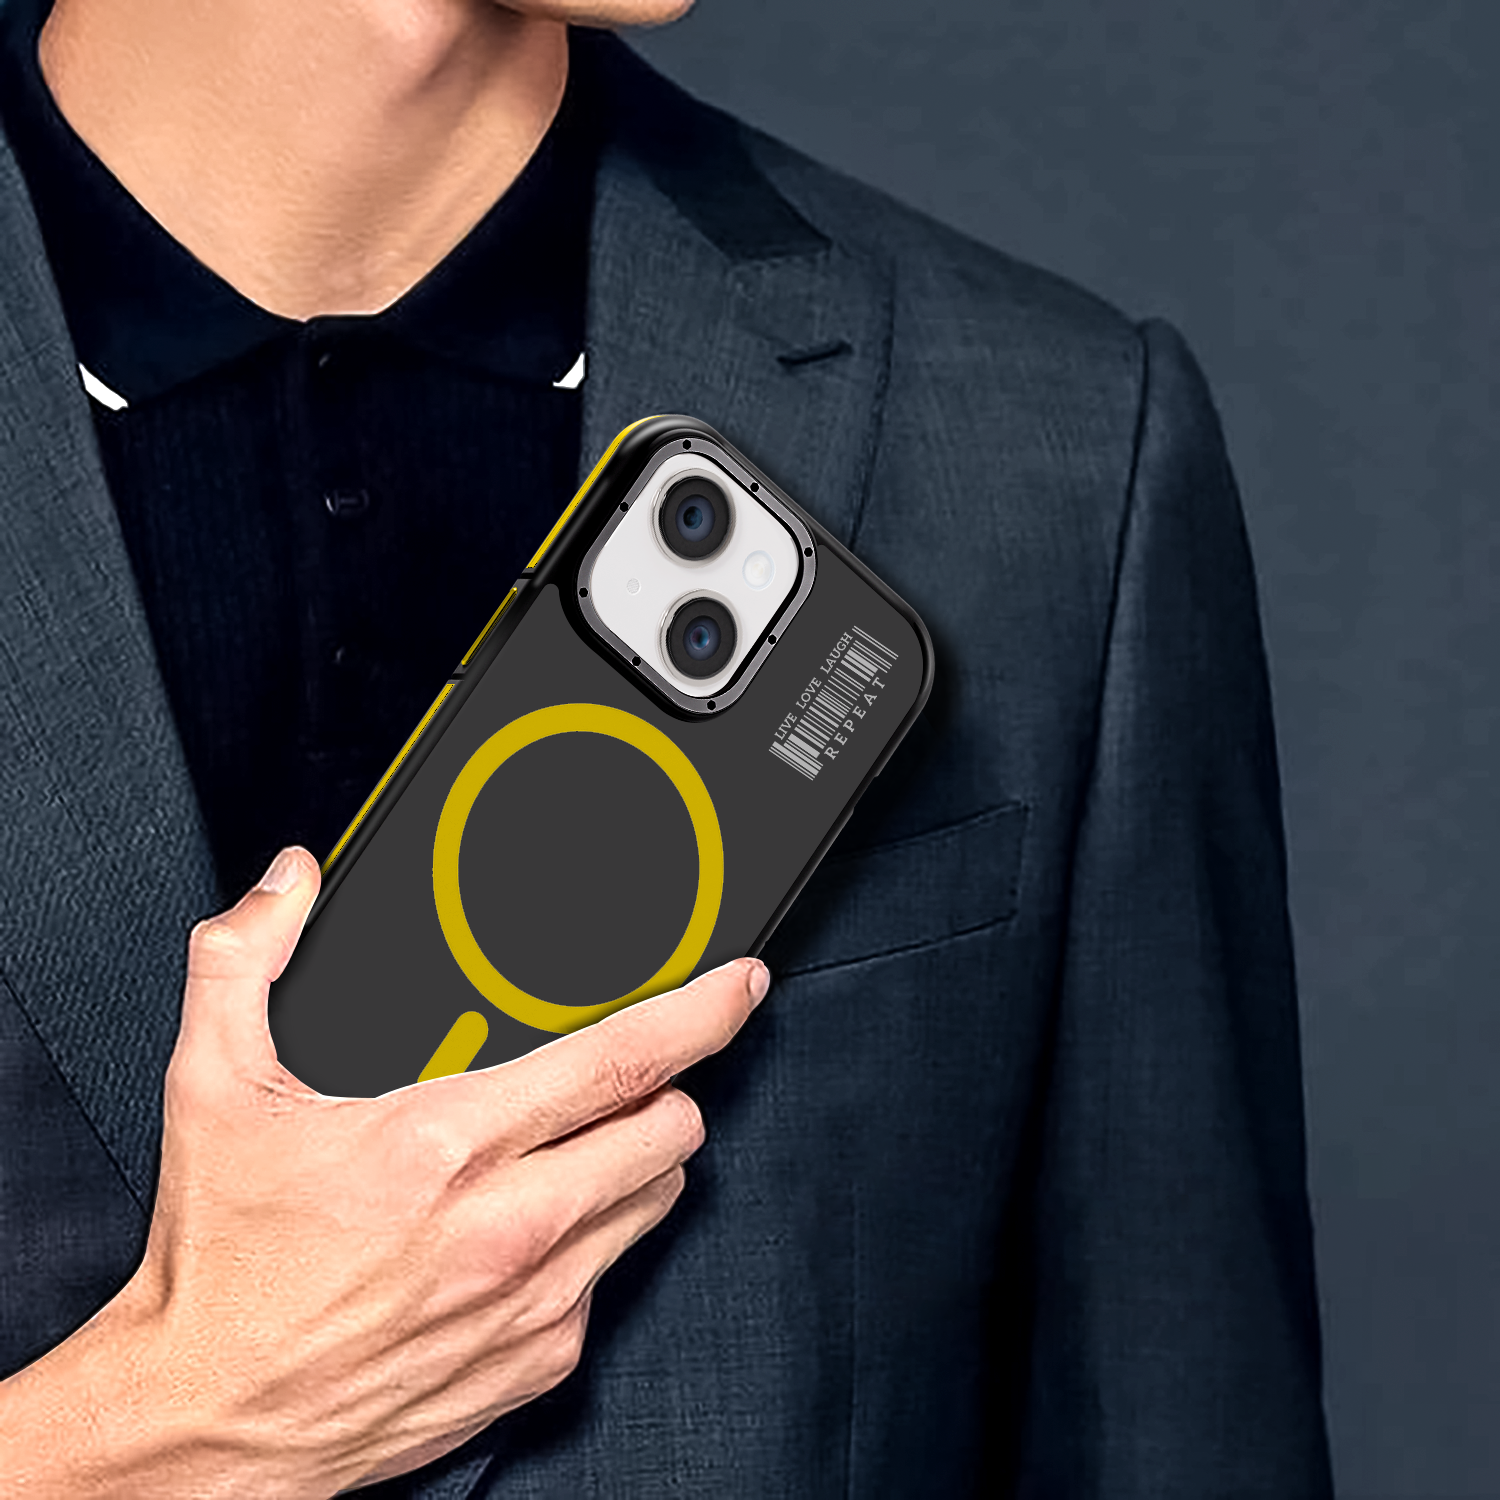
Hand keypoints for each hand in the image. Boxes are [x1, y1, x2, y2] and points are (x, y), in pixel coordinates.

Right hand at [0, 847, 767, 1497]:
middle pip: (668, 1131)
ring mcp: (531, 1302)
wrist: (199, 1422)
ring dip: (639, 1162)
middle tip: (638, 1077)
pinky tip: (539, 1230)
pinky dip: (597, 1240)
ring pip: (656, 1202)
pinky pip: (613, 1279)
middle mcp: (505, 1226)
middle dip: (671, 1089)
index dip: (701, 1012)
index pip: (620, 1059)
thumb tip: (288, 883)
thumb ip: (247, 962)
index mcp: (443, 1144)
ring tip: (584, 1146)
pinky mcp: (536, 1364)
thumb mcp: (211, 1088)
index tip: (739, 986)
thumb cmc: (217, 1267)